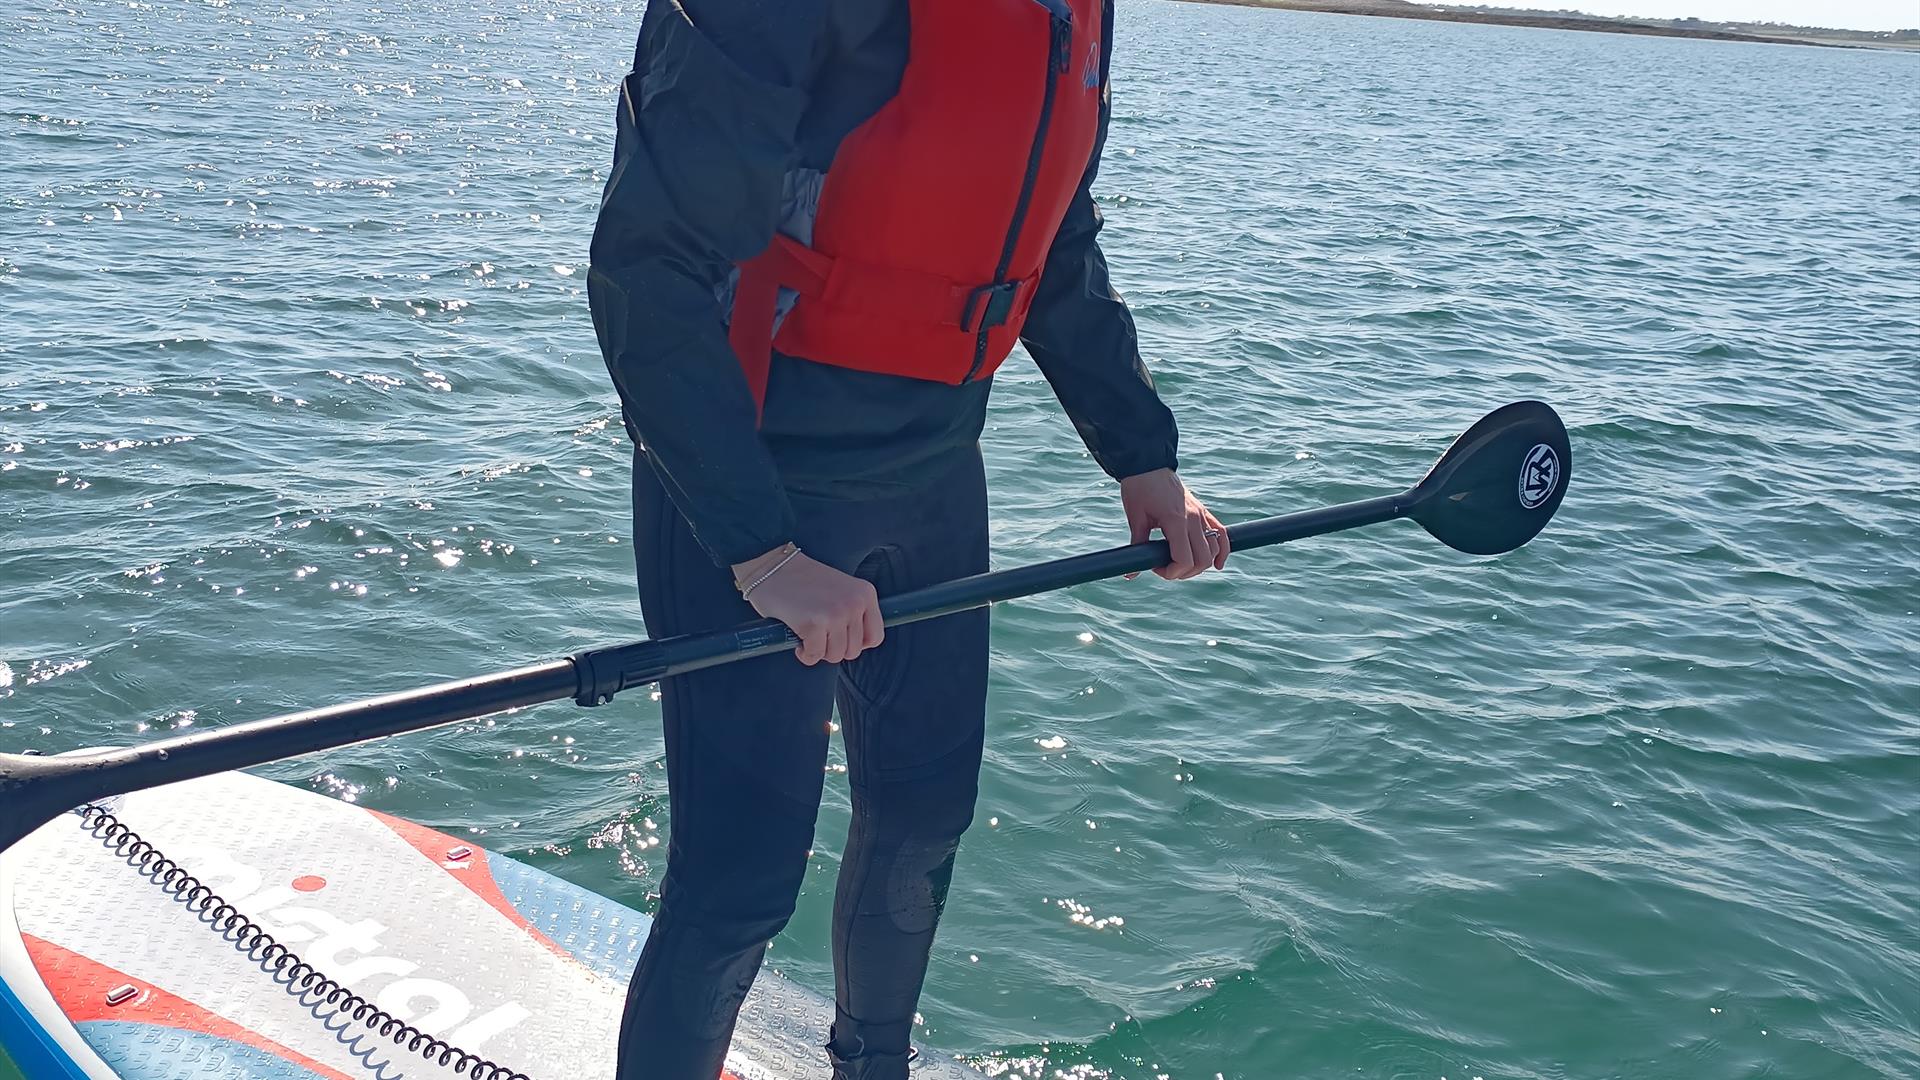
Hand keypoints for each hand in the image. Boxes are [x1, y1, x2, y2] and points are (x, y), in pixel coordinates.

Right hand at [732, 547, 882, 664]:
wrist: (772, 568)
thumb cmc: (803, 581)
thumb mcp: (841, 589)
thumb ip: (853, 612)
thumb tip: (859, 645)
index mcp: (865, 593)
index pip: (875, 636)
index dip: (856, 644)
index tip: (840, 638)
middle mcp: (854, 603)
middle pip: (854, 650)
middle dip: (834, 648)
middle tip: (818, 634)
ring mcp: (835, 613)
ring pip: (835, 656)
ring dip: (819, 651)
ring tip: (808, 635)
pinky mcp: (813, 624)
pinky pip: (814, 656)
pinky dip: (805, 654)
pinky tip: (798, 639)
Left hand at [1119, 469, 1228, 580]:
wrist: (1148, 464)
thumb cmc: (1139, 489)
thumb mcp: (1136, 519)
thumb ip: (1137, 547)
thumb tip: (1131, 573)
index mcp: (1176, 521)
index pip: (1184, 559)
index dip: (1171, 573)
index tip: (1156, 568)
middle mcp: (1194, 519)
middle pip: (1202, 559)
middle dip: (1185, 572)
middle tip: (1168, 568)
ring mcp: (1201, 514)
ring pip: (1214, 550)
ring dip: (1200, 564)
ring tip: (1182, 564)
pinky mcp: (1204, 511)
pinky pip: (1221, 534)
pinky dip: (1222, 551)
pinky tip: (1217, 564)